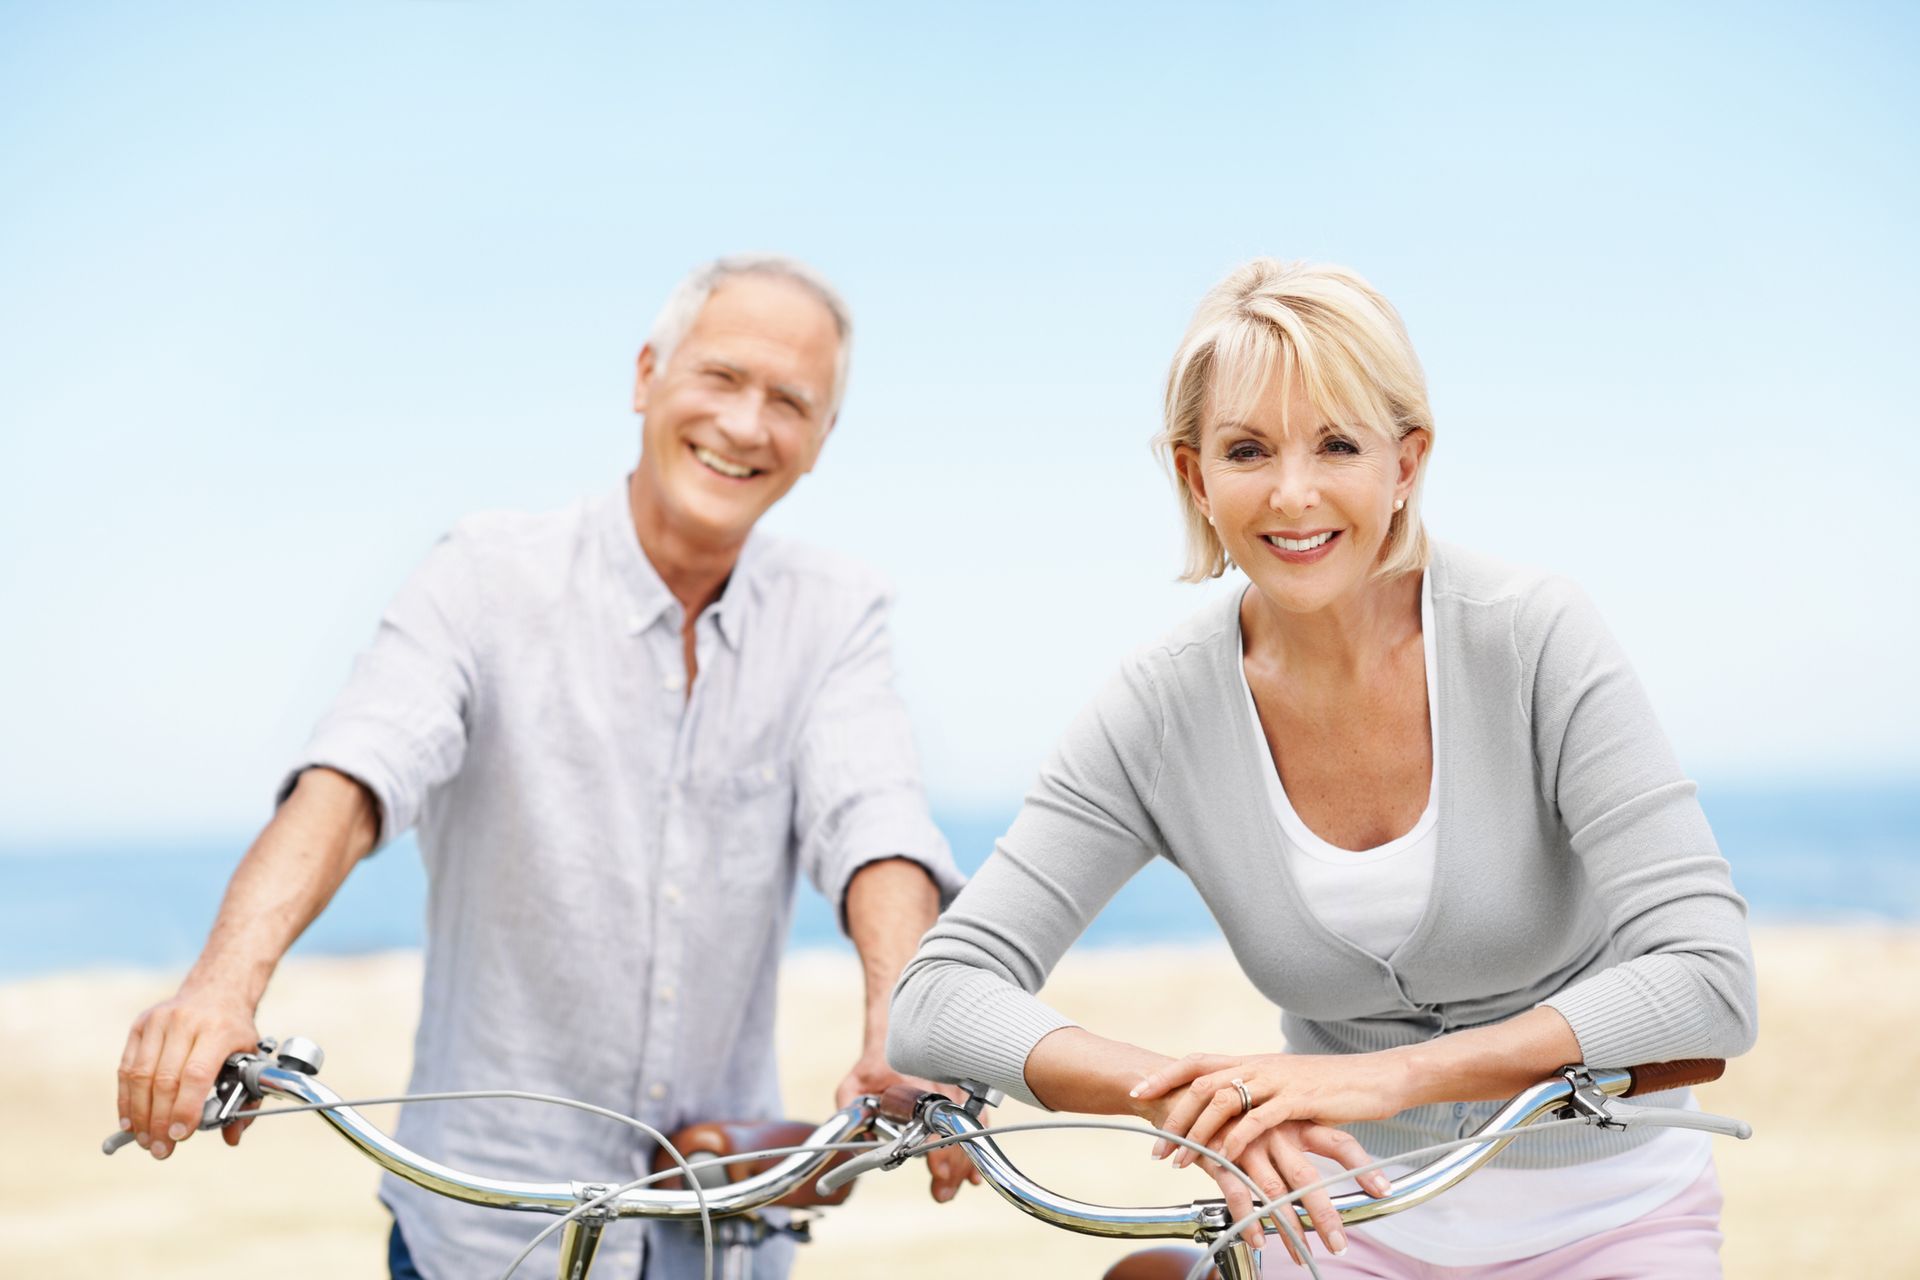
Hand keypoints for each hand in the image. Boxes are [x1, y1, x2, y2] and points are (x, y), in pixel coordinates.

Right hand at [117, 983, 258, 1159]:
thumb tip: (233, 1137)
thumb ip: (248, 1098)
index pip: (196, 1075)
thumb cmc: (234, 1031)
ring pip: (140, 1076)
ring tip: (145, 1141)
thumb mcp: (252, 1057)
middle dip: (160, 1121)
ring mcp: (159, 1021)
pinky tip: (130, 1121)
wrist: (217, 990)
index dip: (185, 1109)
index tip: (180, 1136)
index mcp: (219, 1029)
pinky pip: (126, 1068)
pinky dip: (125, 1099)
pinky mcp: (140, 1025)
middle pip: (165, 1080)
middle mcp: (186, 1022)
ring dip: (140, 1114)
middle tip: (161, 1150)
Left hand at [835, 1051, 982, 1203]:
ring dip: (963, 1163)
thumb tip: (859, 1144)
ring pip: (968, 1129)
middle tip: (942, 1191)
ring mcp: (954, 1091)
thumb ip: (849, 1111)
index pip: (931, 1123)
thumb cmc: (876, 1066)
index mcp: (912, 1088)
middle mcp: (939, 1088)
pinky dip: (973, 1150)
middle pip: (954, 1132)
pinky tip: (971, 1174)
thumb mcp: (854, 1085)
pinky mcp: (962, 1095)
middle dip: (952, 1167)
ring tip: (953, 1187)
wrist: (896, 1039)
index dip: (937, 1149)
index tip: (938, 1171)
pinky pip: (976, 1123)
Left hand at [1132, 1051, 1405, 1169]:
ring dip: (1196, 1131)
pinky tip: (1223, 1157)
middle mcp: (1260, 1065)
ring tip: (1180, 1160)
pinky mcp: (1299, 1098)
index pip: (1198, 1061)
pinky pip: (1258, 1118)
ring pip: (1223, 1099)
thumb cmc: (1336, 1086)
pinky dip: (1236, 1138)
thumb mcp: (1288, 1086)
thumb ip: (1260, 1094)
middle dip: (1172, 1113)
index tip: (1138, 1093)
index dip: (1165, 1074)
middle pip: (1201, 1081)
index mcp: (1254, 1060)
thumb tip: (1234, 1109)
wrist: (1380, 1076)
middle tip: (1156, 1146)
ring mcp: (1278, 1080)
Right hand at [1195, 1121, 1383, 1261]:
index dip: (1362, 1164)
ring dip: (1289, 1227)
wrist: (1183, 1089)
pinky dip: (1249, 1219)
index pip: (1337, 1141)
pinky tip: (1258, 1239)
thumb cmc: (1233, 1107)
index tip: (1384, 1189)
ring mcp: (1248, 1144)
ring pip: (1275, 1191)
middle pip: (1308, 1177)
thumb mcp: (1271, 1115)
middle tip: (1338, 1245)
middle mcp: (1275, 1132)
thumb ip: (1295, 1139)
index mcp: (1294, 1120)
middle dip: (1325, 1215)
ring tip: (1300, 1254)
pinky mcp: (1219, 1155)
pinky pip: (1238, 1193)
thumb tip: (1320, 1168)